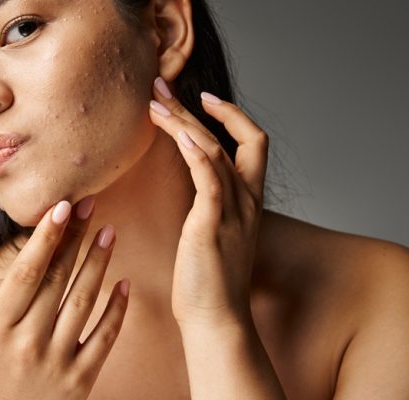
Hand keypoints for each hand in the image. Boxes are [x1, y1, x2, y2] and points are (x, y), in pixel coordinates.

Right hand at [0, 198, 129, 399]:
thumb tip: (18, 271)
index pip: (25, 273)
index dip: (44, 238)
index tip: (60, 207)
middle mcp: (26, 343)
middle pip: (57, 279)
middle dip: (74, 238)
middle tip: (90, 205)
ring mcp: (56, 362)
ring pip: (83, 301)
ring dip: (98, 263)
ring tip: (109, 232)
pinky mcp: (80, 381)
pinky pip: (104, 338)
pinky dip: (117, 309)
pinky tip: (125, 283)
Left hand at [148, 77, 268, 329]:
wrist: (216, 321)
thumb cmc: (207, 283)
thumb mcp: (211, 235)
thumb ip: (207, 207)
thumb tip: (188, 188)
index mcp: (248, 202)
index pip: (254, 143)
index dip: (232, 115)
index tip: (202, 98)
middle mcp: (247, 201)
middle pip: (240, 136)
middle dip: (200, 107)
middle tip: (161, 86)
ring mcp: (233, 212)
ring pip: (215, 149)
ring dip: (184, 121)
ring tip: (154, 102)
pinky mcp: (213, 224)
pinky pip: (210, 177)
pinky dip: (196, 150)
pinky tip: (178, 132)